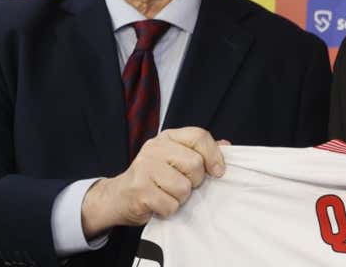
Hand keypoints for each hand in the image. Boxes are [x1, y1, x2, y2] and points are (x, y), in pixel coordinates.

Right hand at [80, 127, 227, 237]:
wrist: (118, 197)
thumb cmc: (153, 178)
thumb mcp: (175, 158)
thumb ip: (200, 151)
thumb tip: (227, 145)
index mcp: (167, 138)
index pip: (199, 136)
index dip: (214, 154)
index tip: (217, 171)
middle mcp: (153, 149)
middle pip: (195, 164)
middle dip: (195, 181)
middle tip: (183, 186)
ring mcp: (143, 169)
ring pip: (184, 187)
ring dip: (181, 198)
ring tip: (168, 195)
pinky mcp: (139, 191)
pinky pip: (170, 205)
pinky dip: (169, 210)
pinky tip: (158, 204)